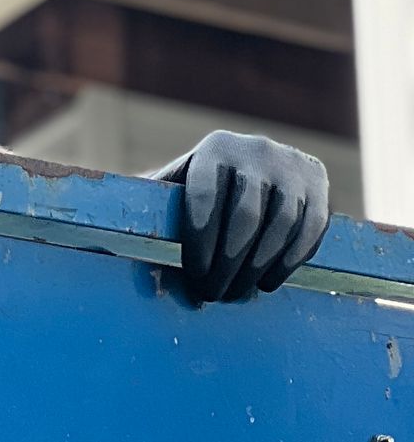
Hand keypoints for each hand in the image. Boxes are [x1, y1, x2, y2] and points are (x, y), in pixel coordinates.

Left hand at [153, 130, 329, 302]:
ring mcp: (291, 163)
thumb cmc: (193, 193)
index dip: (199, 243)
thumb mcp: (171, 193)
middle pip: (245, 217)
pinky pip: (312, 226)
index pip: (205, 199)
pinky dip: (291, 259)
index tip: (193, 275)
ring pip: (281, 224)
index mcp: (215, 148)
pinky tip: (268, 281)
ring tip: (238, 291)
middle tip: (214, 293)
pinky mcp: (318, 180)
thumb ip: (150, 212)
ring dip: (258, 266)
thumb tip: (125, 245)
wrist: (245, 170)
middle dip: (228, 264)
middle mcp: (256, 149)